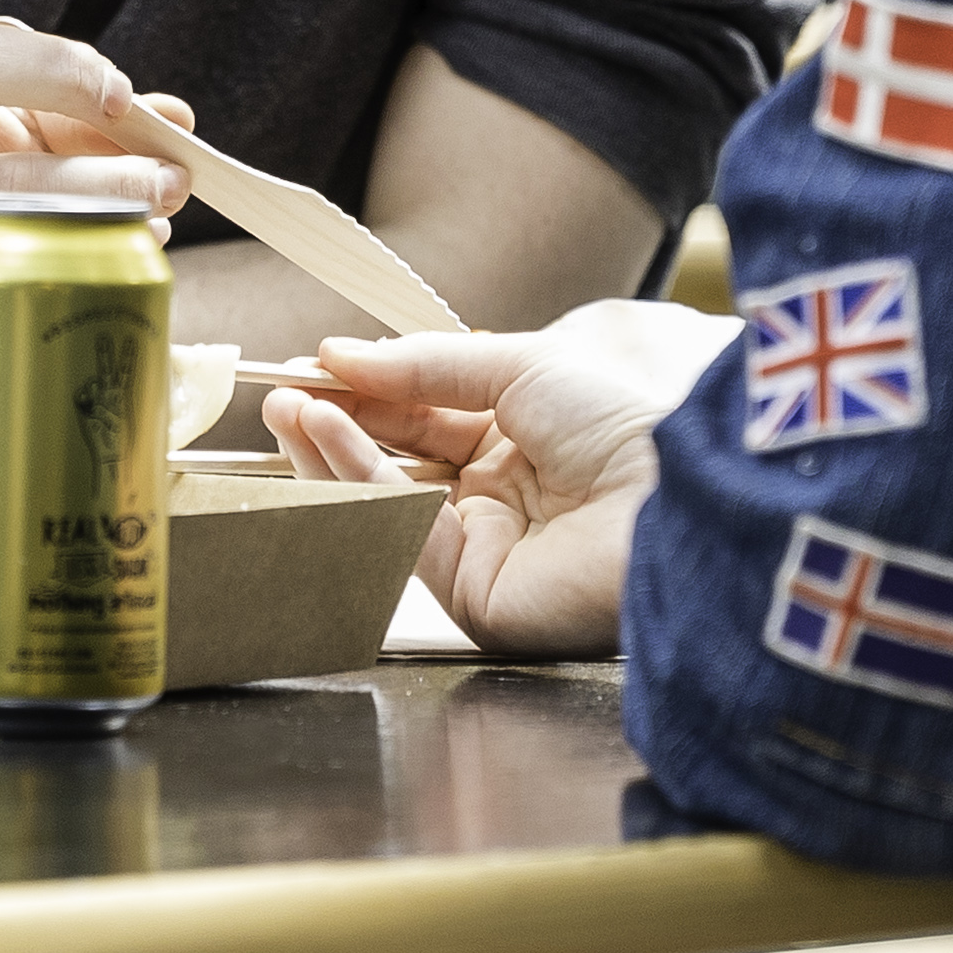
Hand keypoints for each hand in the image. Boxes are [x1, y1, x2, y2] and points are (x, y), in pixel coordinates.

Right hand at [261, 297, 729, 660]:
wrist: (674, 498)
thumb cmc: (623, 428)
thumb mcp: (521, 367)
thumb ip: (424, 367)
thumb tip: (339, 354)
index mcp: (516, 448)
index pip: (420, 421)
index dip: (364, 395)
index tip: (308, 368)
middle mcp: (496, 504)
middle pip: (394, 464)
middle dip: (335, 427)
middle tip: (278, 394)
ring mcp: (482, 553)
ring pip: (386, 504)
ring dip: (331, 455)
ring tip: (288, 411)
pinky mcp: (473, 598)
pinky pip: (401, 535)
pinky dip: (359, 483)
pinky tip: (328, 437)